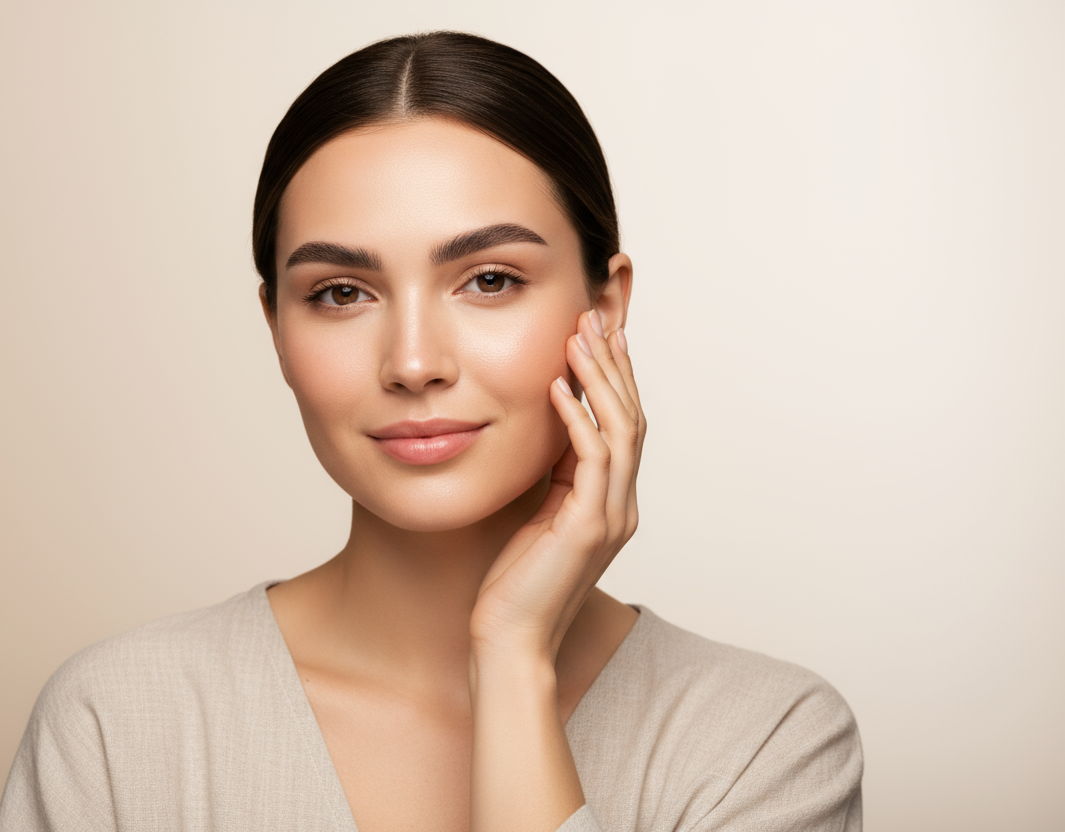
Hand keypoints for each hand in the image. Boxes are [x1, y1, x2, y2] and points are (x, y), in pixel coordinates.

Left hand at [470, 308, 644, 660]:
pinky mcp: (588, 529)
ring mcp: (610, 518)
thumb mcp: (536, 515)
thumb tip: (545, 429)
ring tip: (579, 338)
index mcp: (611, 504)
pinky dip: (577, 418)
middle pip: (632, 420)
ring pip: (621, 432)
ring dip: (600, 381)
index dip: (614, 379)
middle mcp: (621, 507)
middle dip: (614, 366)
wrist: (509, 640)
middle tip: (595, 319)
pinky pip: (591, 460)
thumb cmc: (514, 584)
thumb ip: (552, 476)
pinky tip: (557, 387)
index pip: (623, 428)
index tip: (598, 335)